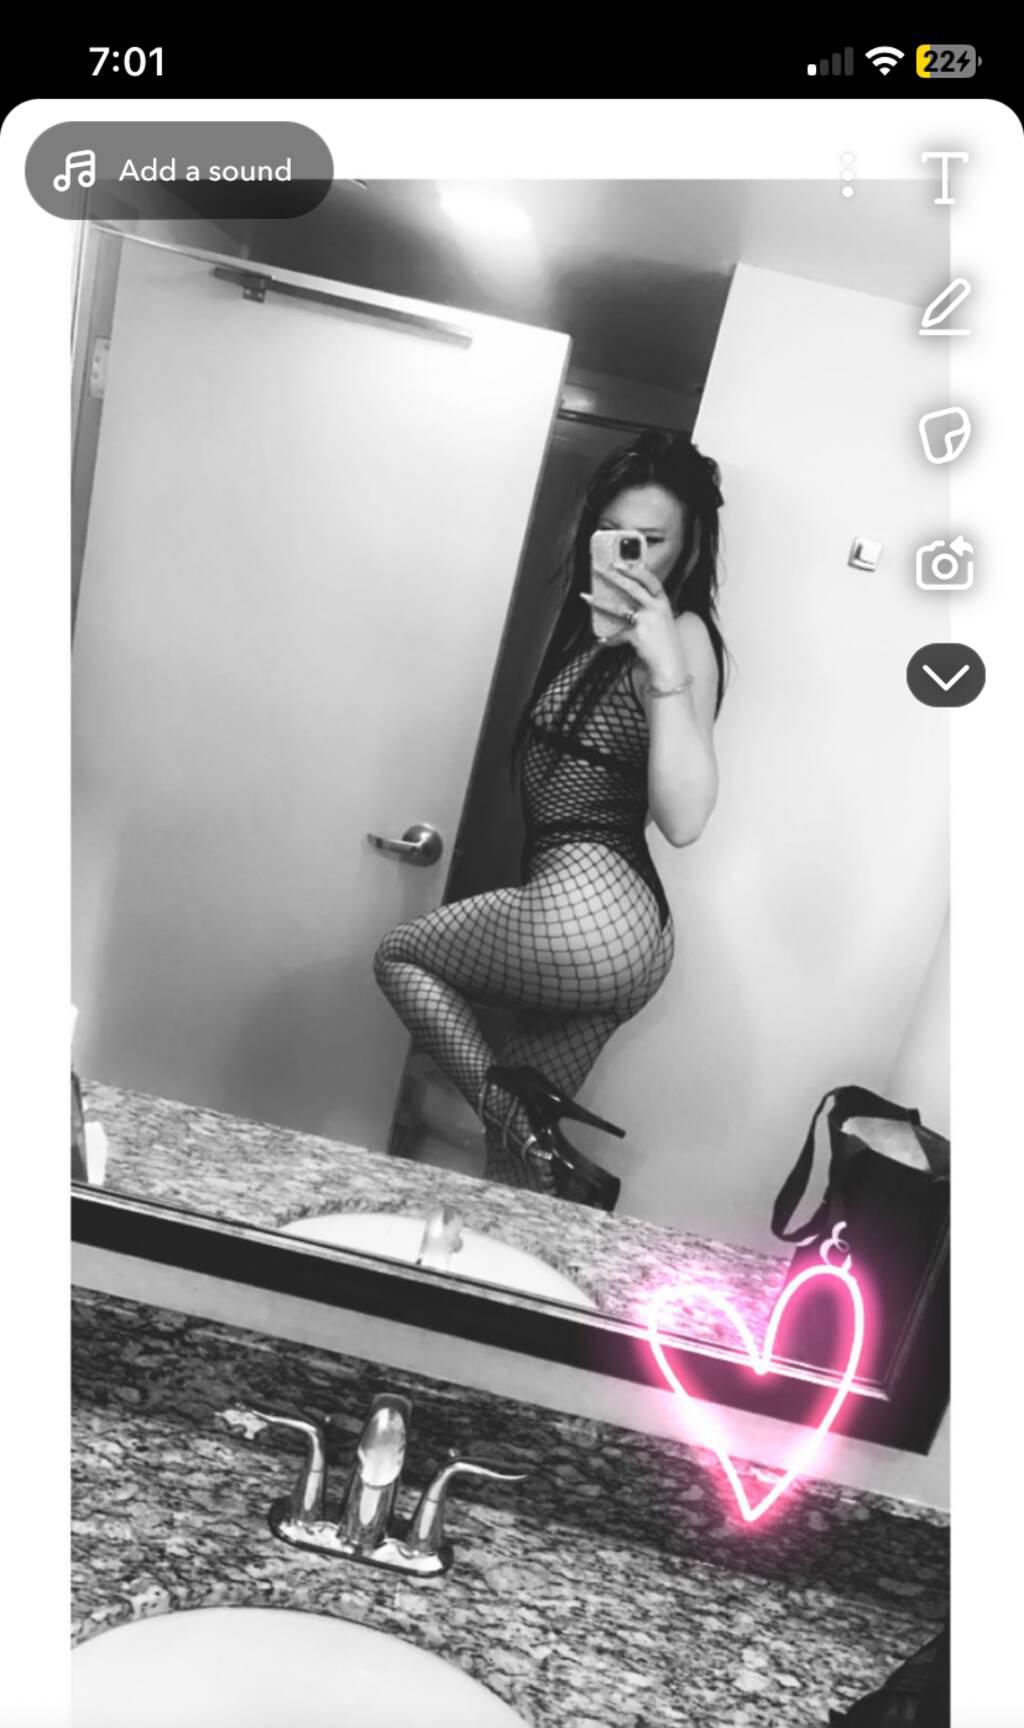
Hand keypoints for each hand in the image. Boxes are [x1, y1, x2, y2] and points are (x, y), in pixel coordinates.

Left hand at [581, 563, 686, 682]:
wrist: (670, 664)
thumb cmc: (665, 644)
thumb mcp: (662, 620)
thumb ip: (649, 607)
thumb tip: (627, 599)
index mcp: (663, 602)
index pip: (650, 580)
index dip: (635, 570)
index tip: (620, 563)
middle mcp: (656, 608)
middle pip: (633, 587)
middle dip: (614, 577)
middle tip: (599, 569)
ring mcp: (647, 620)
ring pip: (618, 608)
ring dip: (600, 602)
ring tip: (586, 597)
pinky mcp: (637, 634)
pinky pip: (618, 635)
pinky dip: (610, 639)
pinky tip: (602, 641)